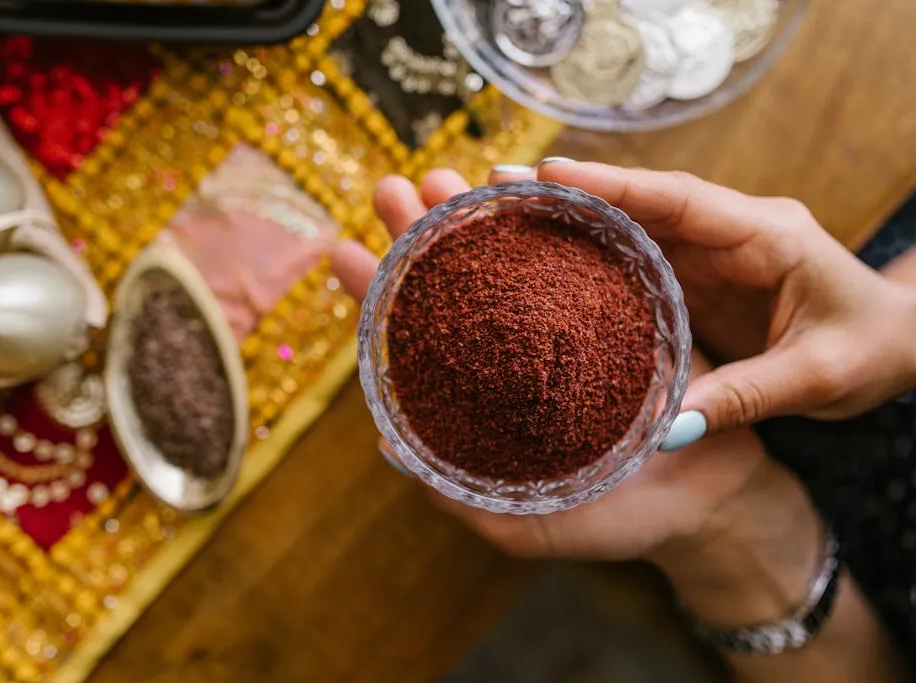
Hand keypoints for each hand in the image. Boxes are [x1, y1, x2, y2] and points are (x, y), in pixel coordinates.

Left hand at [330, 170, 784, 565]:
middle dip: (421, 235)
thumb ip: (461, 497)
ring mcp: (571, 326)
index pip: (420, 342)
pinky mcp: (624, 305)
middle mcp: (522, 355)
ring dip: (477, 214)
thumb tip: (387, 445)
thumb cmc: (618, 523)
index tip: (346, 251)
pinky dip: (554, 221)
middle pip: (458, 287)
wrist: (713, 504)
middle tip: (393, 188)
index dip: (381, 298)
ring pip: (512, 259)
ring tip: (448, 177)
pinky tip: (530, 189)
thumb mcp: (528, 528)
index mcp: (490, 400)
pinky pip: (582, 255)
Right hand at [529, 158, 915, 435]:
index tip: (549, 175)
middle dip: (569, 193)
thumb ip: (744, 395)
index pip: (679, 200)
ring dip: (570, 222)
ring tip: (503, 219)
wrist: (900, 345)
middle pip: (640, 204)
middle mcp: (730, 233)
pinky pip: (638, 263)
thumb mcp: (818, 377)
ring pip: (631, 229)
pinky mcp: (699, 280)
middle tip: (496, 188)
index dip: (612, 186)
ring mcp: (711, 254)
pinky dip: (591, 260)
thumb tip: (664, 430)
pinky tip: (545, 265)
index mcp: (766, 235)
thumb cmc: (875, 349)